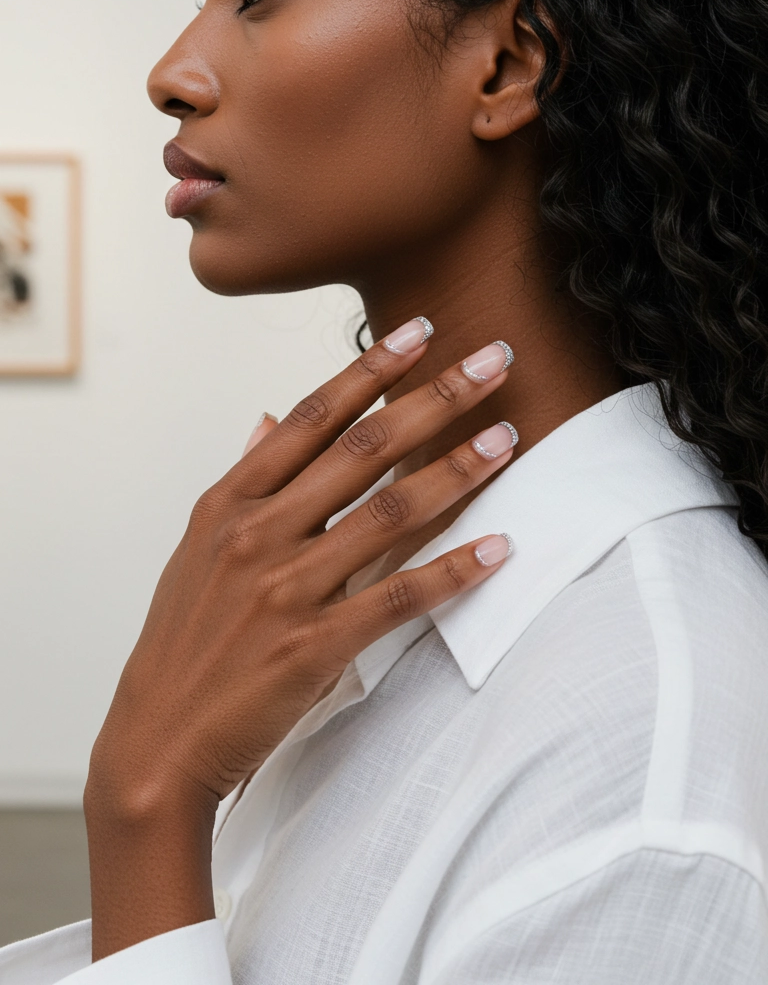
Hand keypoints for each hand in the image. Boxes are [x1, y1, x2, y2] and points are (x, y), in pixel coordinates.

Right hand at [85, 318, 516, 957]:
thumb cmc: (185, 641)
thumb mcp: (199, 547)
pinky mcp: (314, 646)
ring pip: (389, 514)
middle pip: (362, 449)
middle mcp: (258, 533)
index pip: (313, 417)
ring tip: (506, 438)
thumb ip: (244, 479)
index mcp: (231, 502)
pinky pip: (399, 598)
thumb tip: (270, 418)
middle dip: (435, 397)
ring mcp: (286, 588)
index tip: (420, 331)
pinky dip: (453, 571)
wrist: (157, 740)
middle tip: (491, 360)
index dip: (370, 369)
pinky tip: (498, 549)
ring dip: (457, 472)